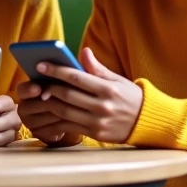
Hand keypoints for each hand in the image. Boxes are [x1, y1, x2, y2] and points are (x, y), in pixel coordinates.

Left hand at [17, 48, 142, 144]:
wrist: (148, 123)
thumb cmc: (130, 97)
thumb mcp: (118, 80)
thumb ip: (98, 68)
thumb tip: (84, 51)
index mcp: (108, 89)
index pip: (76, 77)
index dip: (56, 70)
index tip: (41, 65)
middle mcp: (102, 106)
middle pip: (67, 95)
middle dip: (49, 87)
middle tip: (37, 81)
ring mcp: (98, 121)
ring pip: (65, 112)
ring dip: (49, 103)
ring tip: (40, 96)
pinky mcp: (95, 134)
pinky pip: (70, 126)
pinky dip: (56, 120)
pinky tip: (48, 114)